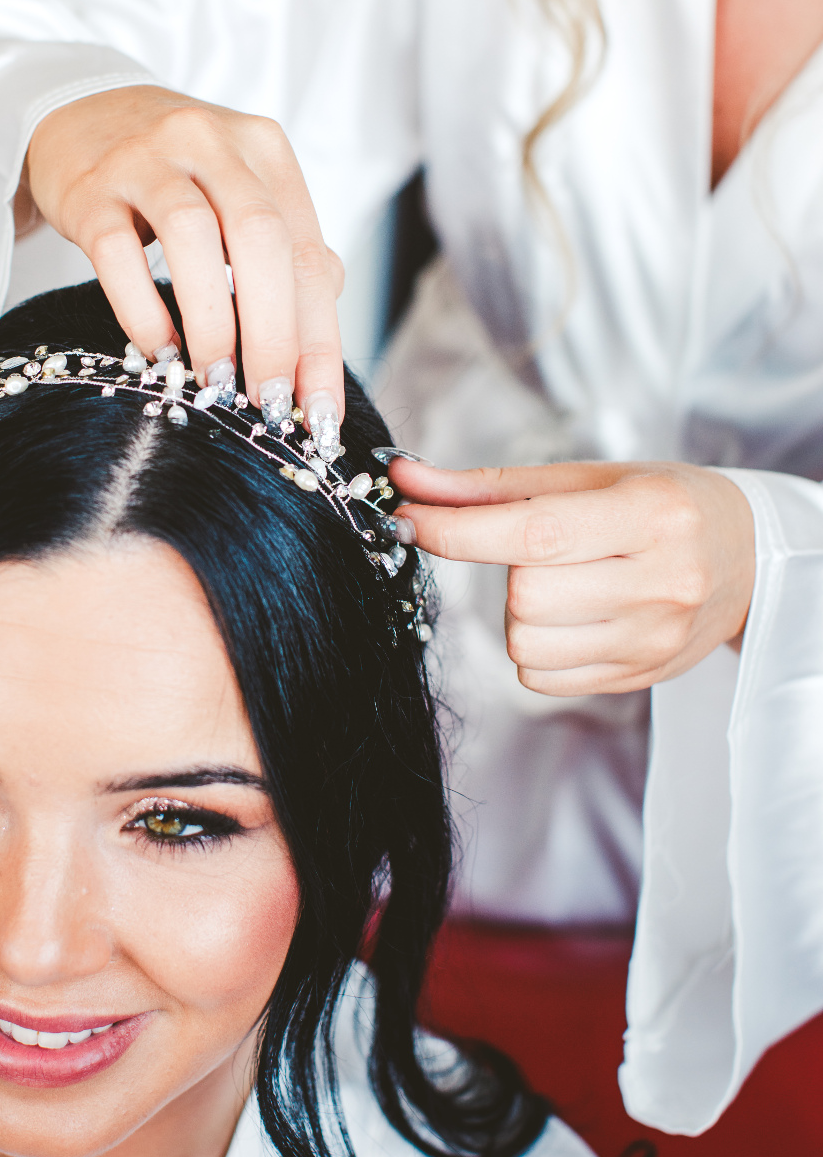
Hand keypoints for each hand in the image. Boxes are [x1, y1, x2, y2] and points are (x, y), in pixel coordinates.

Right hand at [24, 85, 345, 427]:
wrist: (83, 115)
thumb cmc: (178, 173)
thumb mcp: (241, 194)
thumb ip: (286, 256)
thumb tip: (315, 348)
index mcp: (265, 150)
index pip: (307, 251)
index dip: (319, 338)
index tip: (320, 409)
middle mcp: (211, 143)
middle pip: (260, 238)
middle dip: (273, 331)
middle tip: (270, 398)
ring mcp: (146, 159)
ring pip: (192, 237)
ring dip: (212, 320)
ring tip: (215, 378)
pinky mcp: (91, 188)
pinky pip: (118, 252)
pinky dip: (143, 308)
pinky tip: (158, 348)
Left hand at [390, 460, 755, 695]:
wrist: (748, 558)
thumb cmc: (661, 505)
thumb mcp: (588, 478)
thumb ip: (491, 486)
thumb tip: (407, 479)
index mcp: (650, 514)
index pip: (535, 532)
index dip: (458, 530)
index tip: (409, 517)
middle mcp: (661, 580)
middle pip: (525, 595)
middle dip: (509, 570)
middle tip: (542, 550)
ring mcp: (654, 637)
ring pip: (527, 642)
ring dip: (520, 613)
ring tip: (563, 582)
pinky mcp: (642, 675)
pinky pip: (541, 677)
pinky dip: (536, 648)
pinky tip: (573, 617)